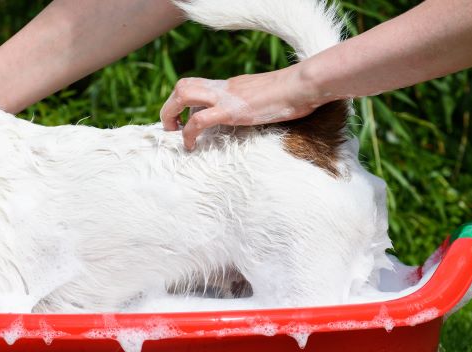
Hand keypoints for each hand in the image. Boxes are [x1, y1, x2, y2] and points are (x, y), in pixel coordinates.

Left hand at [160, 66, 321, 150]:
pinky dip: (189, 134)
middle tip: (172, 129)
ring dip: (171, 116)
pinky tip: (191, 146)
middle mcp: (223, 88)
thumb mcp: (264, 97)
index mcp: (230, 86)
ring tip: (175, 135)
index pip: (197, 86)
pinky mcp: (231, 111)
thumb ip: (251, 103)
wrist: (303, 85)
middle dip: (169, 108)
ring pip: (183, 95)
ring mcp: (225, 98)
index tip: (182, 121)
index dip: (183, 102)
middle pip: (182, 86)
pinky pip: (199, 120)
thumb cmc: (292, 94)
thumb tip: (251, 115)